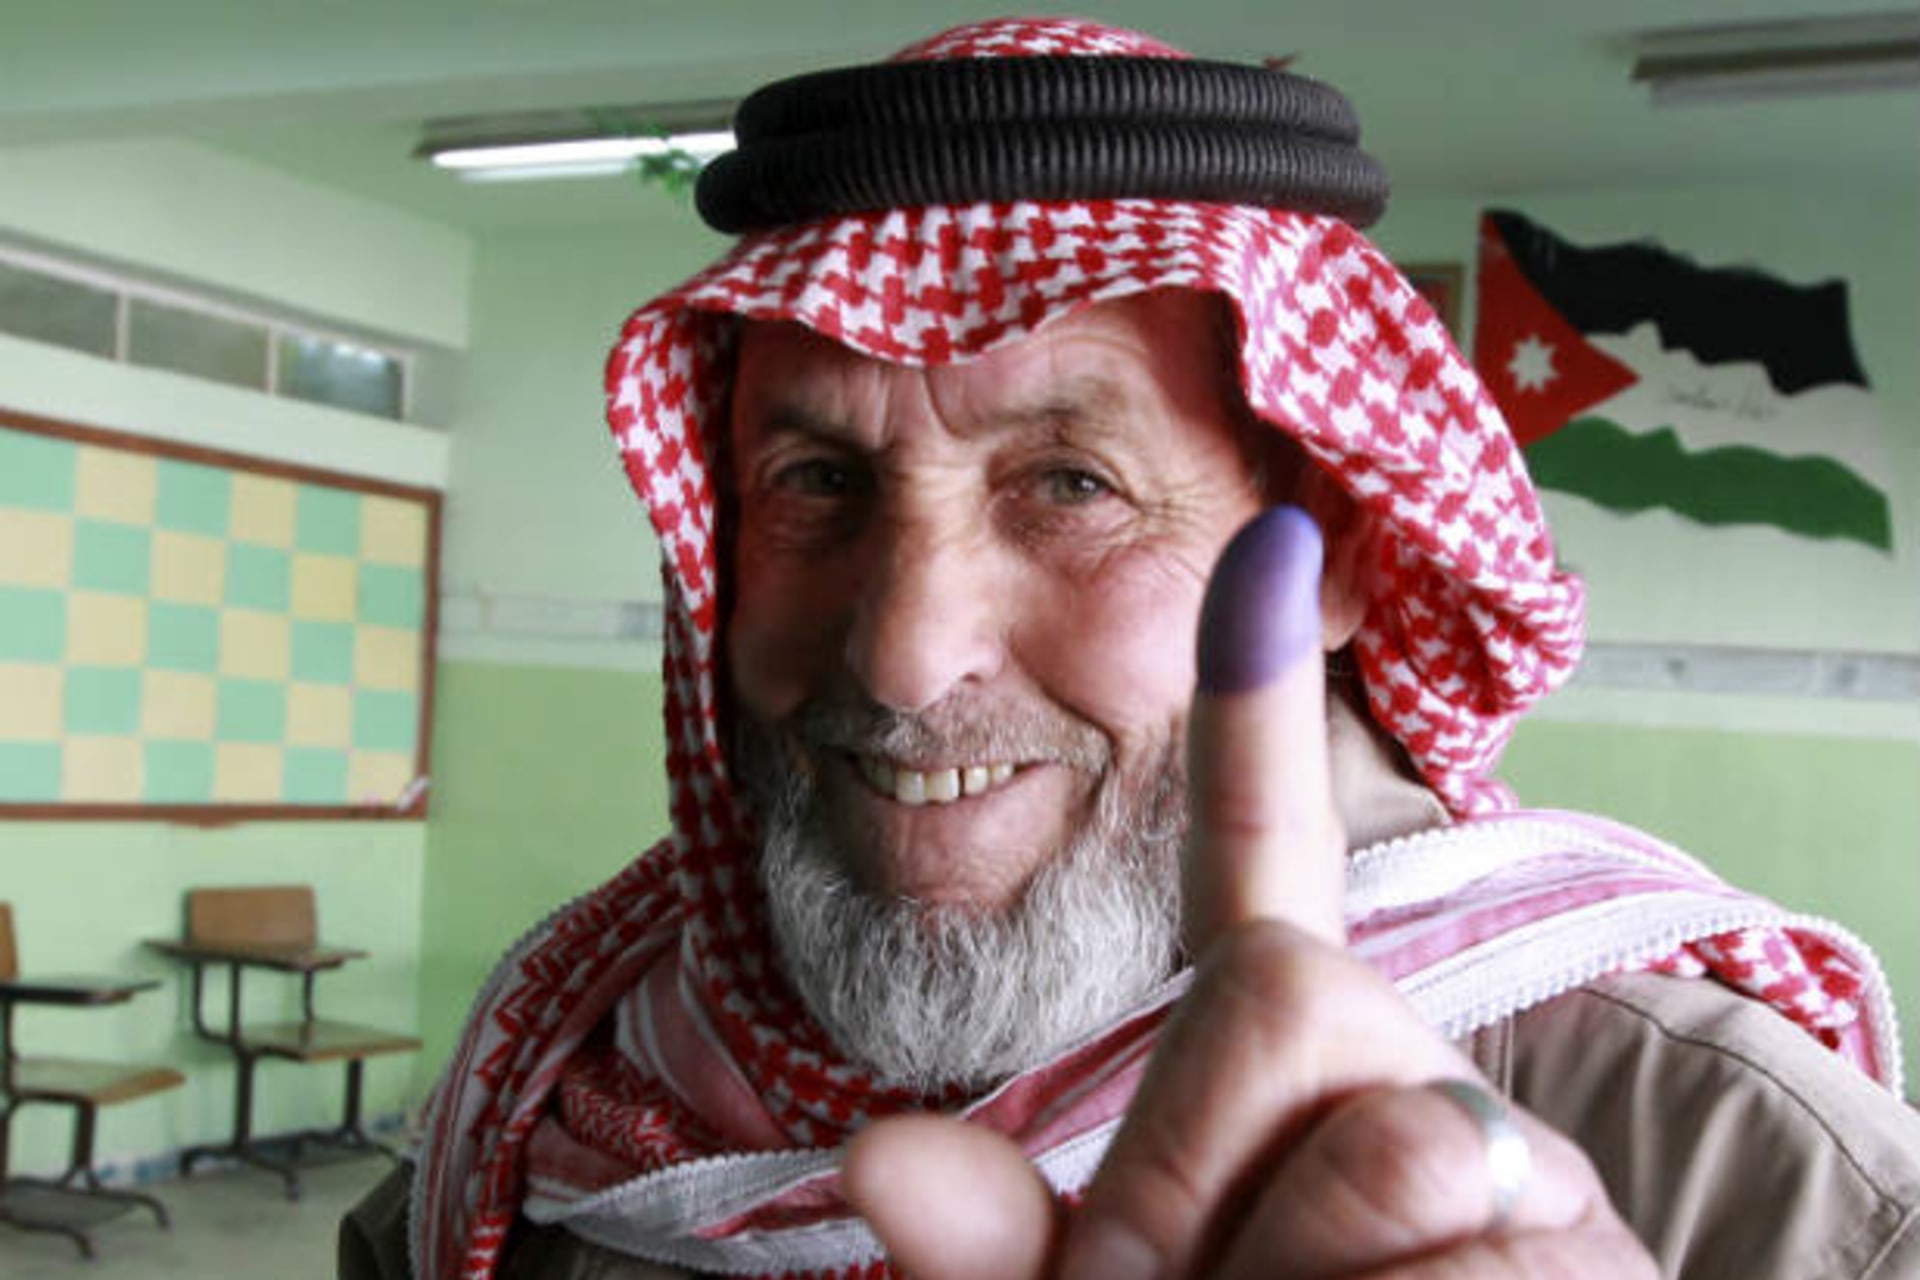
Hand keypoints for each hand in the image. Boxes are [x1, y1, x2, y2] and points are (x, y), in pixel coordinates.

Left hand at [844, 508, 1654, 1278]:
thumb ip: (994, 1263)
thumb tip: (876, 1162)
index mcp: (1271, 1115)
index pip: (1256, 889)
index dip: (1252, 720)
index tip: (1263, 534)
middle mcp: (1401, 1103)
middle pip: (1283, 984)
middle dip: (1201, 1170)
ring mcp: (1508, 1175)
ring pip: (1388, 1125)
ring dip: (1301, 1274)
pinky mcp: (1581, 1254)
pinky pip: (1457, 1248)